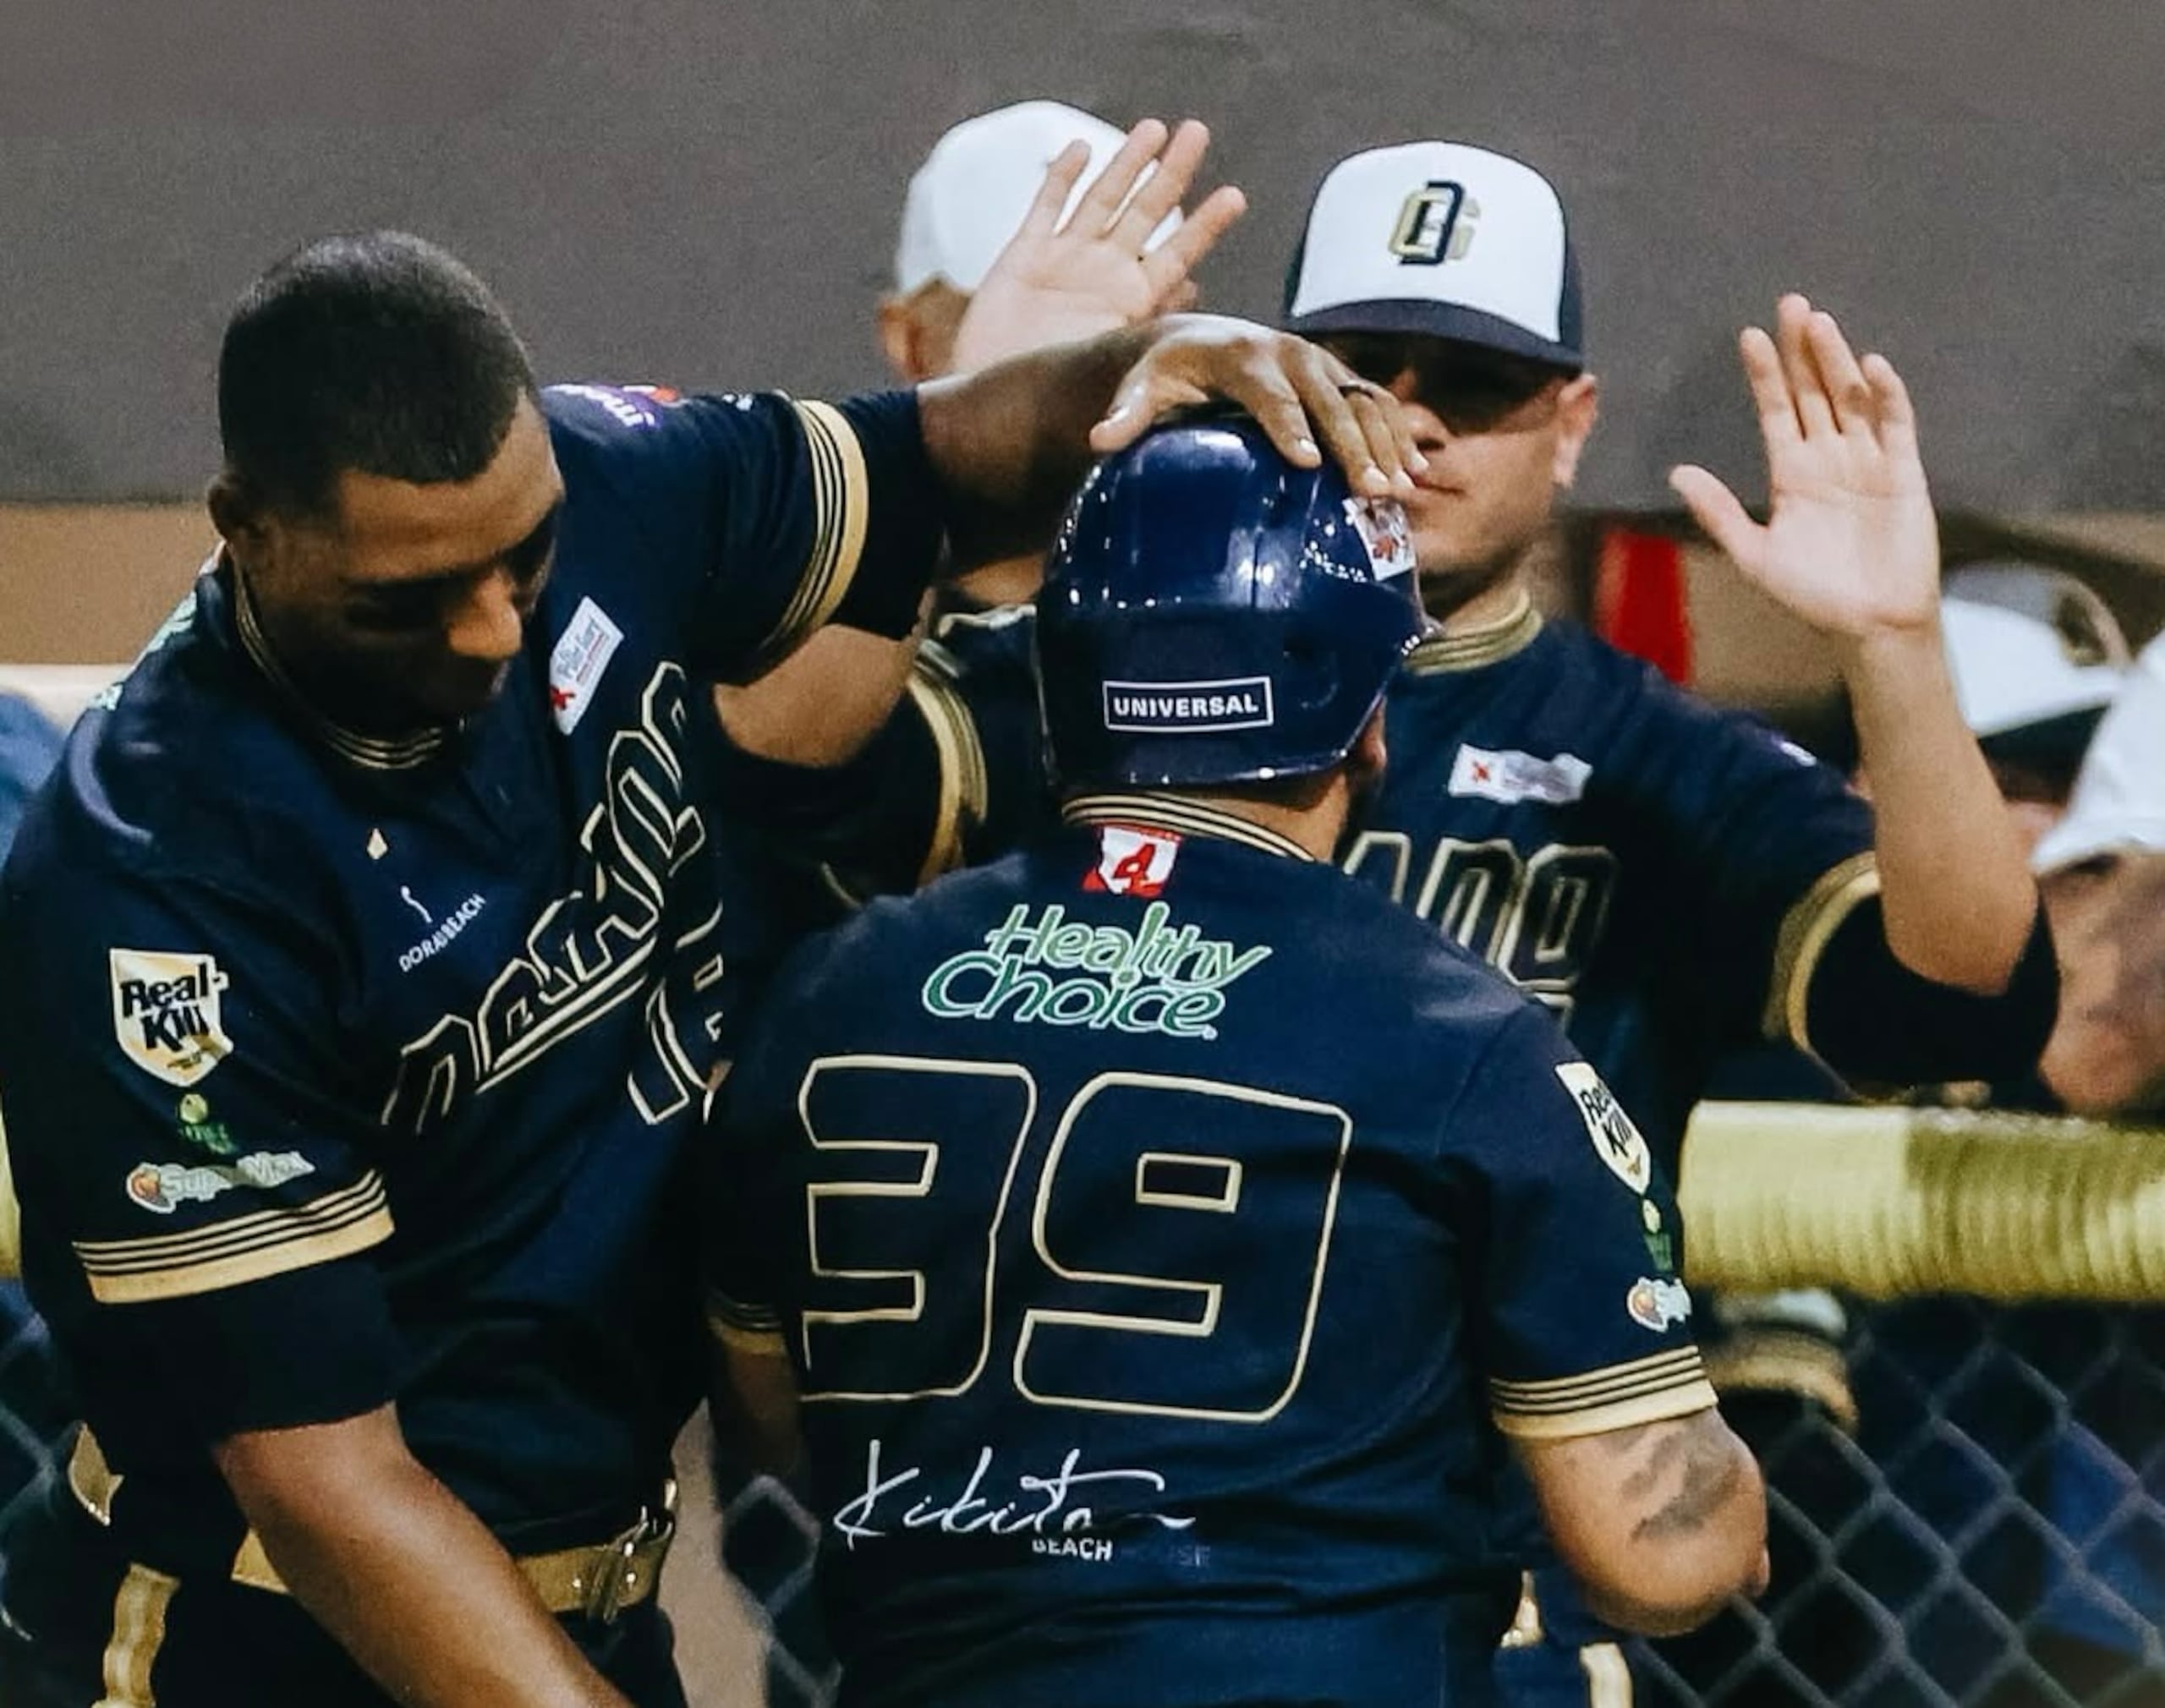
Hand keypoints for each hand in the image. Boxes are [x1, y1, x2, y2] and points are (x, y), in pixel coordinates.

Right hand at [950, 118, 1245, 372]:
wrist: (993, 402)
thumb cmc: (1054, 396)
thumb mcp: (1112, 361)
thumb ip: (1147, 323)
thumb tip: (1196, 293)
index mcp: (1132, 301)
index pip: (1178, 253)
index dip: (1205, 226)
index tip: (1235, 196)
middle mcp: (1104, 273)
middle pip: (1144, 212)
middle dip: (1171, 173)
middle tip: (1197, 133)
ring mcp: (1066, 259)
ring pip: (1101, 199)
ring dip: (1126, 163)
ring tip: (1153, 129)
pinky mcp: (1024, 254)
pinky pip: (1046, 207)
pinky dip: (1061, 178)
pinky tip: (1081, 149)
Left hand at [1090, 316, 1425, 498]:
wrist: (1205, 338)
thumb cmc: (1169, 373)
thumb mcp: (1143, 387)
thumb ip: (1128, 413)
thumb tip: (1100, 439)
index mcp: (1244, 356)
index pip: (1270, 395)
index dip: (1289, 426)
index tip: (1306, 462)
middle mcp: (1292, 354)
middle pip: (1330, 402)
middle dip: (1354, 446)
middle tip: (1373, 490)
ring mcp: (1323, 365)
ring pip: (1364, 402)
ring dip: (1386, 445)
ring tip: (1400, 491)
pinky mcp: (1341, 377)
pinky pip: (1379, 404)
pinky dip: (1400, 434)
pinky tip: (1416, 472)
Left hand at [1670, 295, 1938, 642]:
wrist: (1870, 627)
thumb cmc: (1812, 596)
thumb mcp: (1754, 555)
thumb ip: (1717, 513)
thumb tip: (1676, 473)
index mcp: (1791, 474)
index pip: (1776, 412)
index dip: (1765, 375)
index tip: (1748, 337)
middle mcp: (1829, 458)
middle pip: (1813, 393)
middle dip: (1801, 351)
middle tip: (1790, 303)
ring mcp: (1868, 462)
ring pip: (1850, 400)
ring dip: (1836, 362)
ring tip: (1819, 324)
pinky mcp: (1904, 473)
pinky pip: (1896, 426)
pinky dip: (1887, 397)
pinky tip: (1872, 367)